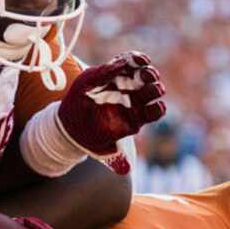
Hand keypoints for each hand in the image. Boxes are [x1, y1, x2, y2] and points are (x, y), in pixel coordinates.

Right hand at [57, 52, 165, 173]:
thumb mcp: (101, 151)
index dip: (157, 107)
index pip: (155, 111)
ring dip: (145, 69)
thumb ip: (114, 159)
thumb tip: (126, 170)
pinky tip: (134, 58)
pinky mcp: (113, 73)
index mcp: (136, 118)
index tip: (156, 103)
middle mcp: (134, 101)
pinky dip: (132, 58)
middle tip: (150, 80)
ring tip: (142, 66)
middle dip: (153, 84)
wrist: (71, 123)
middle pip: (152, 90)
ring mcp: (124, 85)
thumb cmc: (90, 138)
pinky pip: (126, 62)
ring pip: (142, 74)